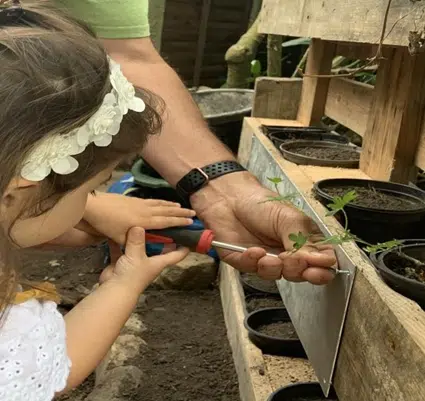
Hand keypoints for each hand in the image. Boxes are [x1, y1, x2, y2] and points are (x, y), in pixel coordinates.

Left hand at [82, 192, 195, 244]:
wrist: (94, 205)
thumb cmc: (106, 224)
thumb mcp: (119, 238)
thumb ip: (133, 241)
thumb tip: (145, 242)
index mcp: (144, 221)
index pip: (166, 221)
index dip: (179, 221)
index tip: (190, 221)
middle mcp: (145, 211)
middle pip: (167, 210)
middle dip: (180, 212)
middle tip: (192, 213)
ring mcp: (140, 203)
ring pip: (160, 204)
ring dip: (172, 205)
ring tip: (181, 206)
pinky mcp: (134, 199)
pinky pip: (152, 200)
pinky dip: (160, 201)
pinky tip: (161, 202)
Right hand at [100, 227, 188, 288]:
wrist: (114, 291)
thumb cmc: (132, 276)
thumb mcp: (137, 255)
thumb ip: (138, 240)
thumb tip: (139, 225)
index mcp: (159, 262)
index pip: (177, 254)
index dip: (185, 246)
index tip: (189, 235)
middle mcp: (149, 261)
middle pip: (159, 247)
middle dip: (160, 236)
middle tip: (162, 220)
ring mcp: (135, 262)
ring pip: (139, 246)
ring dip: (139, 237)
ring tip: (140, 221)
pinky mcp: (122, 262)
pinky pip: (121, 249)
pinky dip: (118, 241)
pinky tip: (117, 231)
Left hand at [191, 173, 336, 284]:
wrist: (230, 198)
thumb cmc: (262, 204)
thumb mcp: (289, 218)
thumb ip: (305, 240)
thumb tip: (325, 261)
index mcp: (304, 241)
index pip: (322, 263)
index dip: (322, 270)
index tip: (315, 270)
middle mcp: (287, 254)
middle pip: (301, 274)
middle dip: (296, 270)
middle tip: (293, 260)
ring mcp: (267, 260)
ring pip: (276, 276)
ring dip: (273, 268)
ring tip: (268, 256)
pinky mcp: (246, 263)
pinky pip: (252, 271)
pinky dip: (254, 262)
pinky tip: (254, 251)